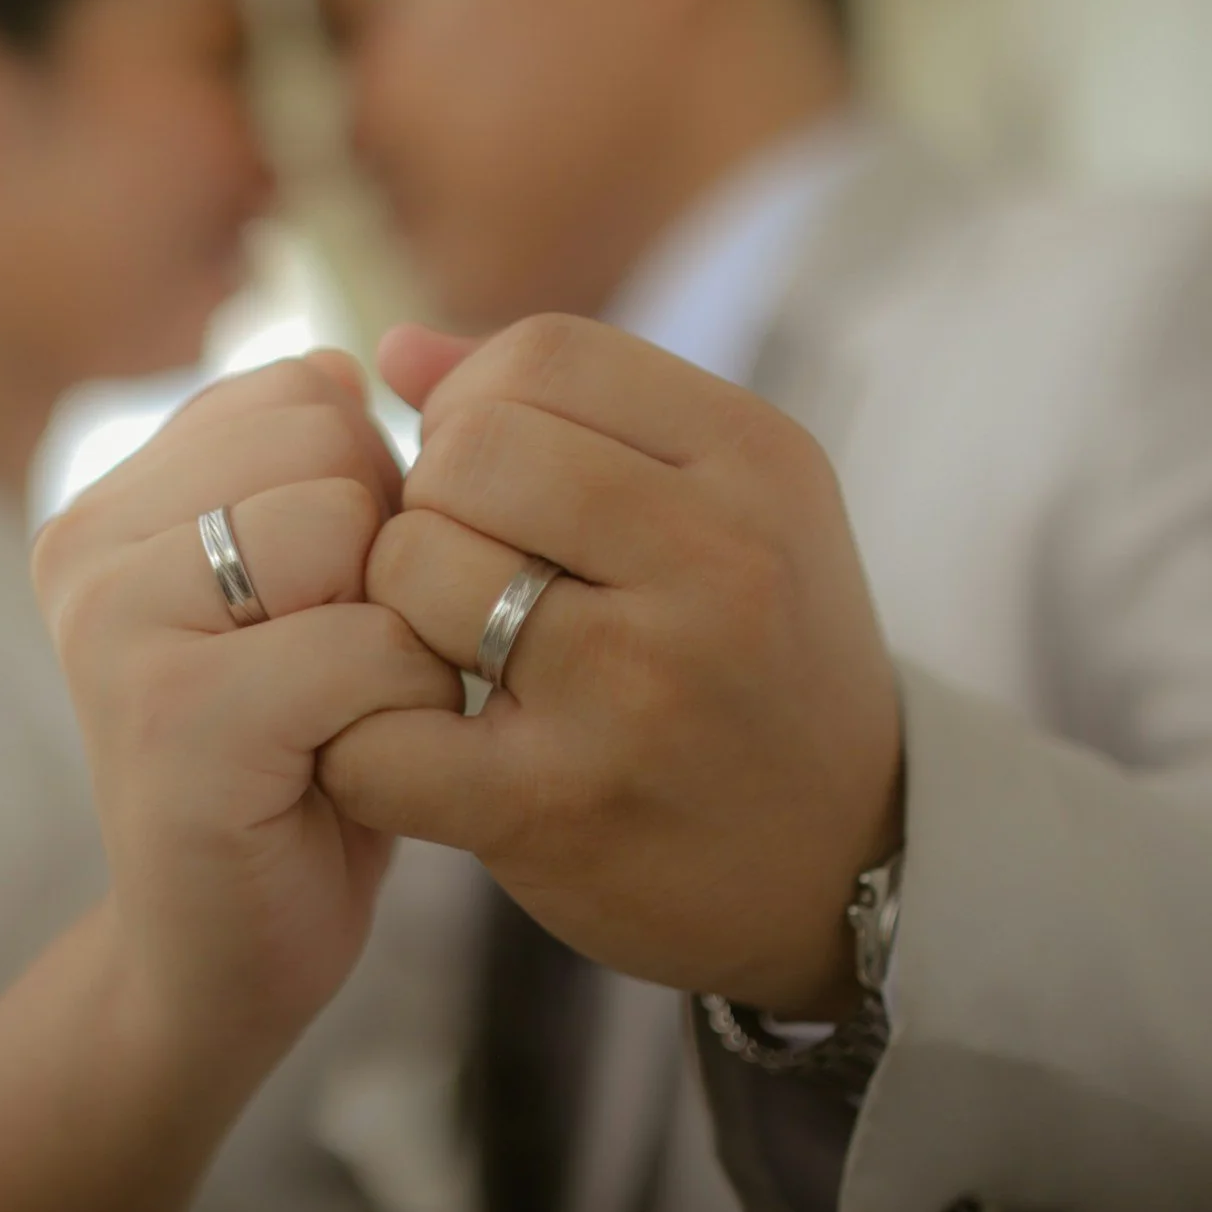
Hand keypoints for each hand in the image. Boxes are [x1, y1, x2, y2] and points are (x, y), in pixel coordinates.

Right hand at [31, 352, 461, 1064]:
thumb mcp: (305, 585)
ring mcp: (113, 627)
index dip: (372, 492)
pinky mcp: (172, 720)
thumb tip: (356, 361)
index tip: (328, 605)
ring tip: (340, 708)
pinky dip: (402, 706)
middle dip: (385, 551)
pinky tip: (346, 767)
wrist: (222, 955)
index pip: (305, 388)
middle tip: (338, 665)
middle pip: (331, 440)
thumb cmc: (296, 760)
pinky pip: (365, 644)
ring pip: (348, 527)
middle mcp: (85, 541)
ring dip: (396, 628)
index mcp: (112, 496)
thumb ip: (313, 467)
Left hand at [319, 316, 903, 1018]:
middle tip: (464, 564)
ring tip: (455, 648)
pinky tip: (418, 742)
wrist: (845, 863)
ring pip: (414, 566)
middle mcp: (715, 563)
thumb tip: (394, 348)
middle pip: (469, 448)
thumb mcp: (725, 500)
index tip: (491, 475)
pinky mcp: (559, 807)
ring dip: (399, 607)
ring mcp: (638, 690)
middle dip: (432, 498)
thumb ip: (569, 408)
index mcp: (757, 462)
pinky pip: (383, 733)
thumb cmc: (756, 655)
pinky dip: (366, 735)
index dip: (477, 402)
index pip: (544, 354)